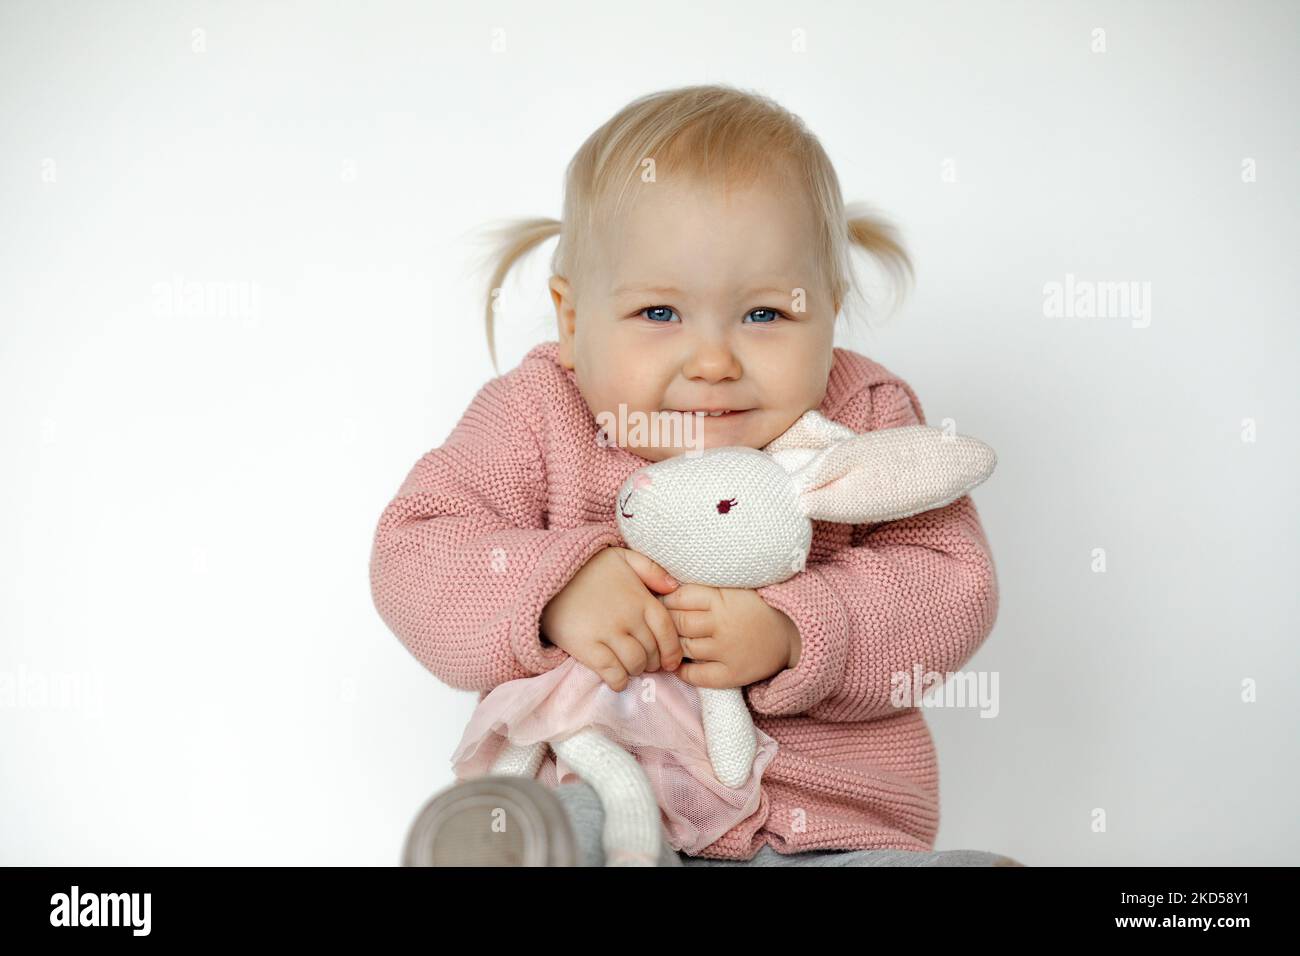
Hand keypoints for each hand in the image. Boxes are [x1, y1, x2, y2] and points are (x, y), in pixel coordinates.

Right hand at [540, 547, 683, 691]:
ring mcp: (607, 633)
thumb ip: (651, 569)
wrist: (547, 573)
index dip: (672, 652)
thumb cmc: (587, 567)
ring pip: (634, 664)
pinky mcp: (586, 646)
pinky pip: (611, 672)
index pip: (668, 632)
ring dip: (636, 671)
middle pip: (652, 651)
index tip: (670, 662)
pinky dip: (618, 681)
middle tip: (646, 664)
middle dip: (653, 662)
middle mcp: (628, 618)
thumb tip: (674, 588)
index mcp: (641, 599)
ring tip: (630, 669)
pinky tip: (617, 680)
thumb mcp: (622, 556)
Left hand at [659, 584, 800, 688]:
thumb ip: (705, 588)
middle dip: (664, 622)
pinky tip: (676, 665)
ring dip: (671, 645)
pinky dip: (682, 672)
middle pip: (678, 622)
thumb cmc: (756, 607)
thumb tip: (666, 586)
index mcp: (723, 598)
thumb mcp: (733, 587)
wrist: (791, 632)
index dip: (665, 599)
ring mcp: (727, 650)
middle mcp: (723, 623)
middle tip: (656, 623)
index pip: (680, 597)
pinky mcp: (733, 673)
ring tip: (664, 643)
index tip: (659, 602)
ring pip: (684, 647)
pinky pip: (698, 675)